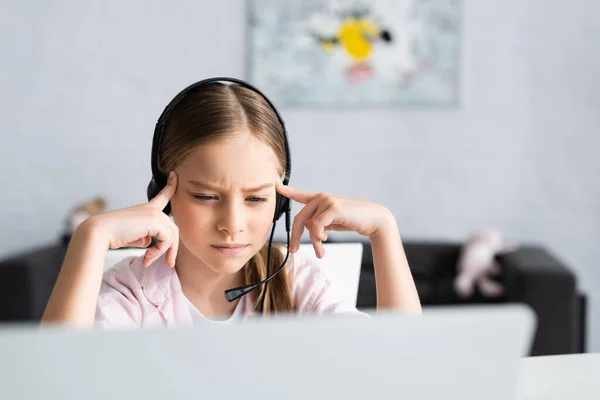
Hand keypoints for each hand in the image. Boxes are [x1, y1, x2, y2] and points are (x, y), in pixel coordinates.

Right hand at [86, 171, 179, 267]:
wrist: (98, 233)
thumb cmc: (112, 236)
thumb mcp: (133, 236)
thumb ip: (145, 237)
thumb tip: (151, 242)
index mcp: (146, 209)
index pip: (162, 196)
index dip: (170, 185)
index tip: (174, 174)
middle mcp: (152, 209)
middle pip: (172, 228)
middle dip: (172, 248)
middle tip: (168, 264)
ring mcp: (154, 214)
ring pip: (172, 236)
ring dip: (165, 252)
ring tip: (150, 262)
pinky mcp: (155, 221)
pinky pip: (167, 240)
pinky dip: (160, 252)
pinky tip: (147, 258)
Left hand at [275, 181, 392, 257]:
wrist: (373, 221)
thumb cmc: (353, 221)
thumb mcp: (331, 222)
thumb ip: (318, 223)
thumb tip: (309, 232)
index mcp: (320, 199)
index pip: (300, 194)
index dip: (287, 190)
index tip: (275, 183)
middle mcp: (322, 197)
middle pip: (299, 218)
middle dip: (296, 237)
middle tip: (294, 251)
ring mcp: (327, 201)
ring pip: (309, 225)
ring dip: (314, 242)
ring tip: (321, 252)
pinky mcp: (333, 207)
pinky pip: (316, 226)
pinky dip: (318, 236)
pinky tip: (325, 241)